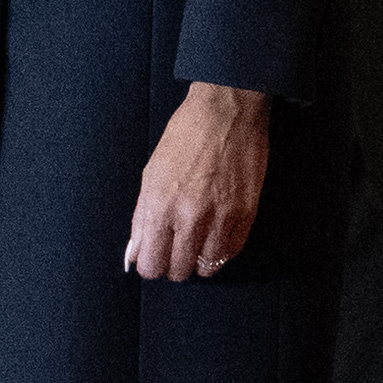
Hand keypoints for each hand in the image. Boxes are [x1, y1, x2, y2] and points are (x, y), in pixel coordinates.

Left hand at [126, 83, 269, 279]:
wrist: (226, 112)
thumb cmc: (186, 136)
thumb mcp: (151, 175)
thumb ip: (142, 219)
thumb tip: (136, 252)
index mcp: (159, 206)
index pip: (151, 264)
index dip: (151, 265)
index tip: (154, 258)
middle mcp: (189, 217)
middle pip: (178, 270)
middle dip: (174, 265)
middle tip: (175, 250)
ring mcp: (221, 217)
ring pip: (208, 266)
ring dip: (200, 260)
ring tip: (198, 243)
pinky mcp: (246, 213)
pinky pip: (232, 251)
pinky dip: (222, 250)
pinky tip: (216, 236)